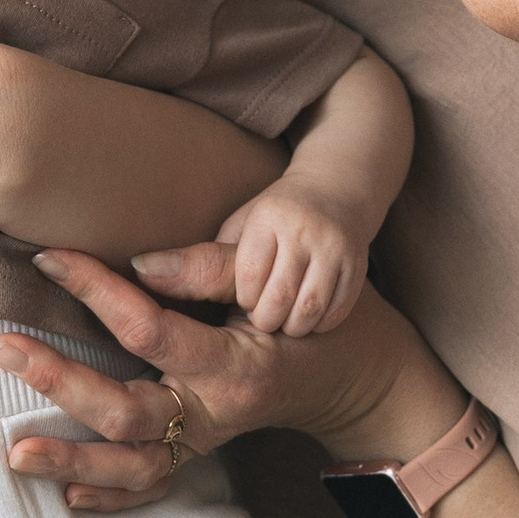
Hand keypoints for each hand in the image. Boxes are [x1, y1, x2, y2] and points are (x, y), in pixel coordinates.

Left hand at [0, 243, 451, 511]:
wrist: (359, 377)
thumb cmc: (317, 315)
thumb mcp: (278, 280)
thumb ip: (210, 269)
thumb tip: (137, 264)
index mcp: (234, 365)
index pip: (151, 330)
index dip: (97, 293)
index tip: (47, 260)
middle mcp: (215, 414)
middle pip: (127, 412)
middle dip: (60, 383)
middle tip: (0, 349)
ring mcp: (207, 442)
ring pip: (132, 465)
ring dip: (70, 461)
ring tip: (14, 453)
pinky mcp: (201, 453)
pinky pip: (154, 486)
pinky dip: (112, 495)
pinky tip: (68, 496)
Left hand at [214, 182, 369, 334]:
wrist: (336, 191)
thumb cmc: (275, 217)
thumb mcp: (242, 225)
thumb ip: (213, 257)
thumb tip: (160, 279)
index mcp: (270, 216)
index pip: (250, 275)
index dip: (244, 298)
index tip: (245, 300)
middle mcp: (305, 229)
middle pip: (280, 296)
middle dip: (265, 319)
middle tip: (262, 319)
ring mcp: (335, 247)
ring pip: (310, 308)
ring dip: (292, 326)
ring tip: (284, 321)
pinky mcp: (358, 265)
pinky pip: (337, 311)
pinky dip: (319, 324)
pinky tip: (308, 317)